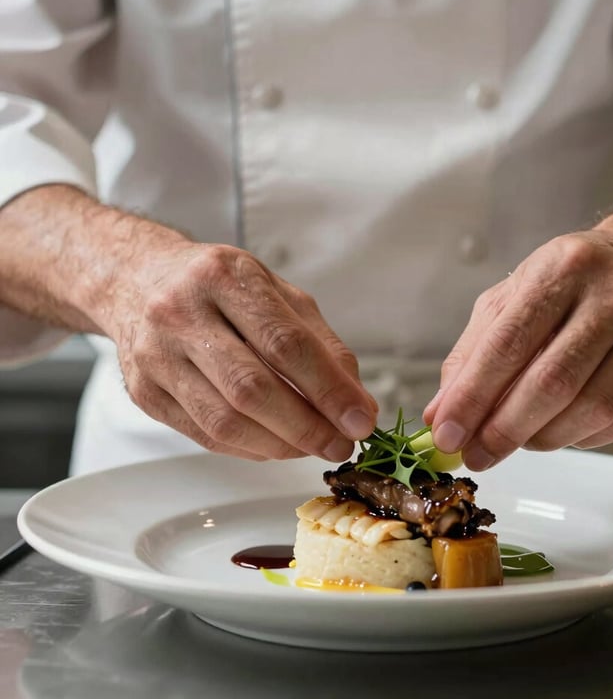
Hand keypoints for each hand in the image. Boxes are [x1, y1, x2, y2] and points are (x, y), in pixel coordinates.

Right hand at [106, 240, 376, 461]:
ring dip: (279, 445)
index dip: (328, 389)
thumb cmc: (219, 287)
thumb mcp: (278, 294)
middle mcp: (182, 313)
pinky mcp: (145, 392)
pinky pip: (204, 435)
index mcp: (224, 277)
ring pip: (225, 420)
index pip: (286, 343)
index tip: (360, 419)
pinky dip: (249, 448)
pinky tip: (275, 444)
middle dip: (306, 426)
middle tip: (340, 444)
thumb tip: (358, 403)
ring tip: (311, 447)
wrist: (138, 280)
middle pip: (252, 388)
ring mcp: (156, 355)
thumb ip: (322, 344)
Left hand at [424, 230, 612, 469]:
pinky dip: (579, 437)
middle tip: (475, 454)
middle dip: (504, 429)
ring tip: (515, 439)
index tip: (446, 434)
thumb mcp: (508, 300)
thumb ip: (470, 356)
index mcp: (561, 267)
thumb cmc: (565, 284)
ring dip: (541, 439)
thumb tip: (441, 414)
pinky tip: (558, 427)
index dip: (472, 397)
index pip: (508, 344)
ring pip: (591, 409)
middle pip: (552, 382)